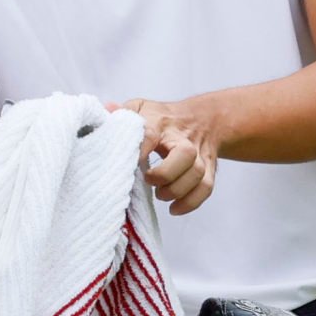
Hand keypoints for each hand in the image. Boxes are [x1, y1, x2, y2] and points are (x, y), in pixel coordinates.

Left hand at [114, 96, 219, 214]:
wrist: (204, 119)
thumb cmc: (163, 118)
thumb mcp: (141, 107)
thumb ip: (121, 112)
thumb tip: (106, 110)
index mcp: (160, 122)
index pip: (151, 134)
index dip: (140, 150)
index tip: (127, 164)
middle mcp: (183, 138)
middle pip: (186, 154)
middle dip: (166, 174)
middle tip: (149, 180)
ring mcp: (199, 154)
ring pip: (197, 174)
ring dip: (176, 190)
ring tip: (159, 194)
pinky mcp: (209, 169)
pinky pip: (206, 188)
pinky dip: (190, 202)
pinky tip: (174, 208)